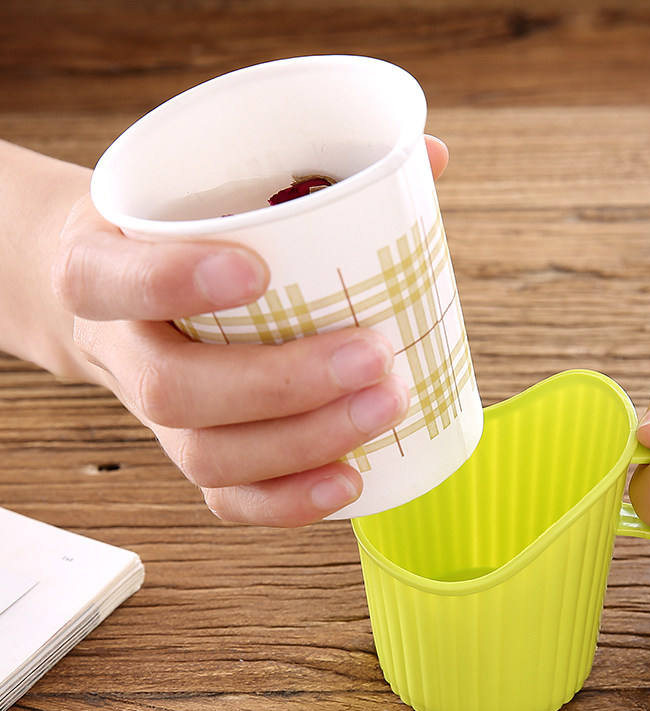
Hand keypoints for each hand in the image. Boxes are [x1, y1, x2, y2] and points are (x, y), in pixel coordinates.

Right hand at [52, 137, 449, 526]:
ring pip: (206, 455)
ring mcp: (153, 412)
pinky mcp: (188, 450)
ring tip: (386, 408)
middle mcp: (121, 349)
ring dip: (302, 444)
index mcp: (103, 265)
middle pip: (175, 389)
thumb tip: (429, 153)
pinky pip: (224, 498)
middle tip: (375, 356)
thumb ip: (309, 165)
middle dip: (281, 384)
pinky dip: (287, 501)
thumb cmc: (173, 231)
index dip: (171, 281)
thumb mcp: (202, 184)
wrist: (111, 289)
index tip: (254, 271)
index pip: (108, 277)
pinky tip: (349, 481)